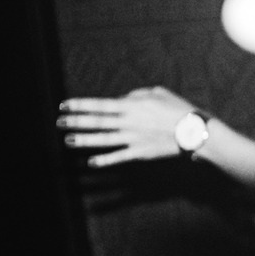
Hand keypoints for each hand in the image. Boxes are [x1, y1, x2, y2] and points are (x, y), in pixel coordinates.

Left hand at [58, 87, 201, 166]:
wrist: (195, 132)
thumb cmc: (179, 109)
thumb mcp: (158, 92)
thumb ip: (136, 95)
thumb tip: (122, 100)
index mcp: (132, 106)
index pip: (100, 105)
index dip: (80, 105)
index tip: (64, 105)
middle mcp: (128, 122)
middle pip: (97, 122)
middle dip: (76, 122)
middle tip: (59, 122)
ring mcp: (133, 139)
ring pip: (103, 140)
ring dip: (84, 140)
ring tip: (67, 140)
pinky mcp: (140, 153)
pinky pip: (118, 157)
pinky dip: (105, 160)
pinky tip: (92, 162)